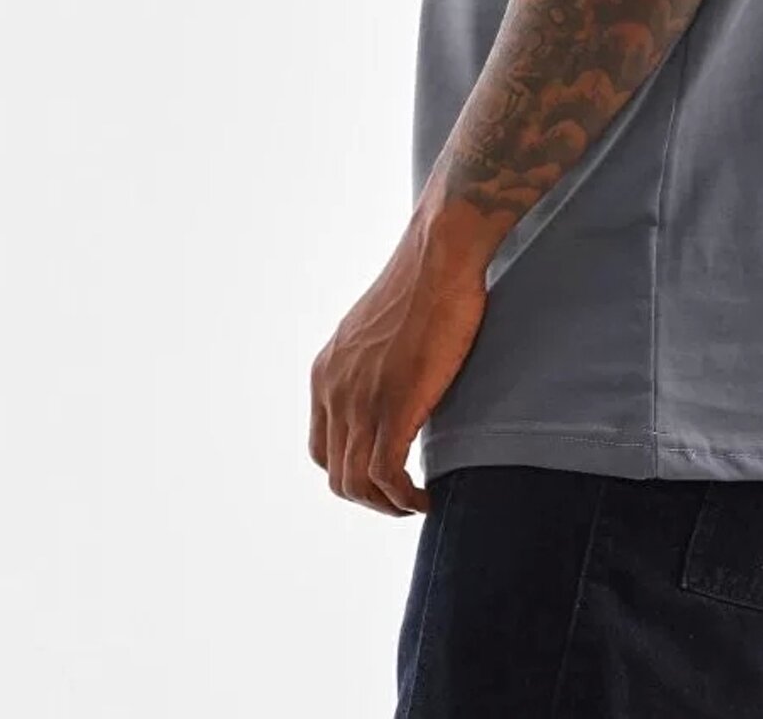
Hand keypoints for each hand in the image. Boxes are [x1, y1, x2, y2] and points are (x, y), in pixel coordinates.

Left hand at [308, 217, 487, 516]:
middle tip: (404, 497)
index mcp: (326, 372)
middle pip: (337, 473)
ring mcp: (360, 400)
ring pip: (357, 484)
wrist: (440, 257)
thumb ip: (371, 364)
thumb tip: (391, 385)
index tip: (385, 476)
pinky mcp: (393, 407)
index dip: (352, 472)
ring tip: (415, 503)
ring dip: (386, 505)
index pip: (322, 448)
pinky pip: (386, 476)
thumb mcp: (378, 331)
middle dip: (370, 497)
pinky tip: (424, 497)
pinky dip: (404, 498)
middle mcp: (333, 390)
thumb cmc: (423, 283)